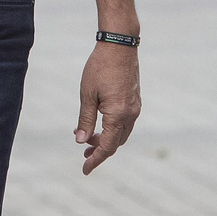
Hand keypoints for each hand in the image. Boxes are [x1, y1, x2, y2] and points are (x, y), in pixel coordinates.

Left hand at [75, 41, 140, 174]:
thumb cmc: (100, 67)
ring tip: (89, 138)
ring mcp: (135, 107)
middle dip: (100, 150)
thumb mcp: (87, 94)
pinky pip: (126, 122)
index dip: (95, 159)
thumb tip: (81, 141)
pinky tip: (100, 122)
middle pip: (116, 143)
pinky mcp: (135, 100)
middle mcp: (131, 114)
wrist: (119, 45)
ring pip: (122, 133)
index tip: (85, 170)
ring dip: (107, 139)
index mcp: (118, 115)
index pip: (107, 146)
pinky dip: (113, 128)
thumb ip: (85, 120)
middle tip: (84, 154)